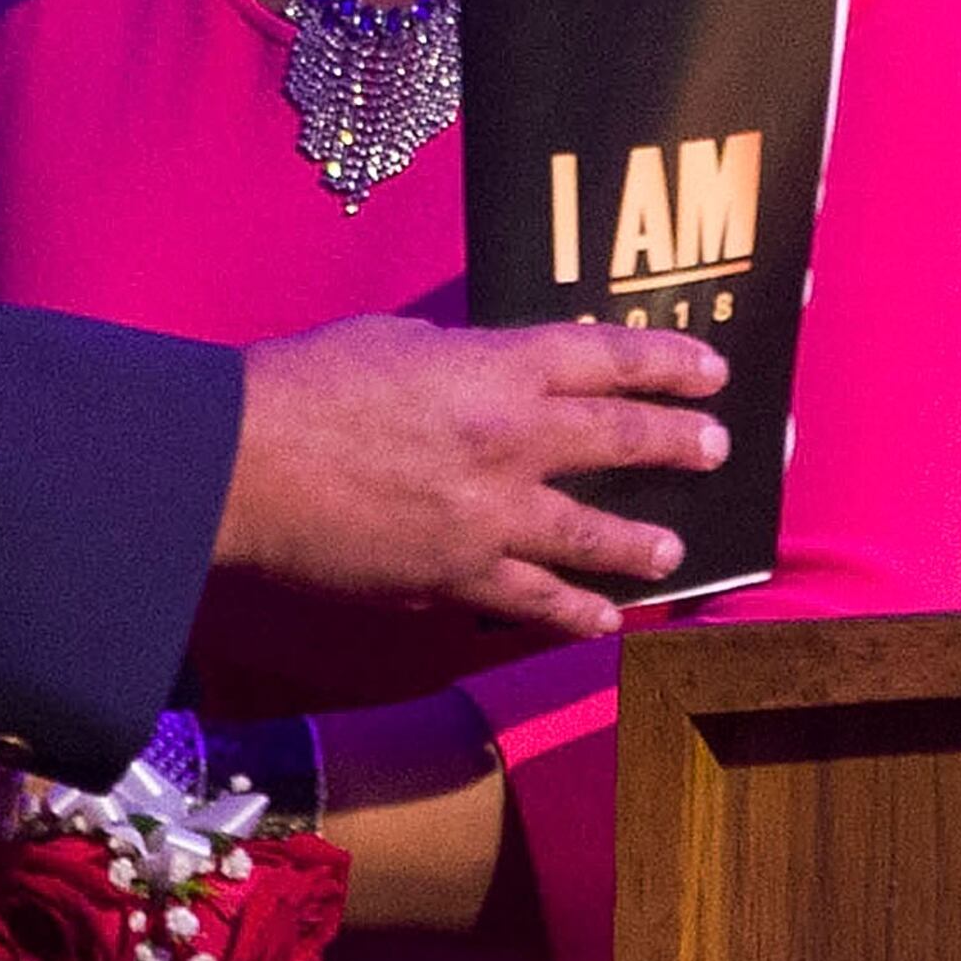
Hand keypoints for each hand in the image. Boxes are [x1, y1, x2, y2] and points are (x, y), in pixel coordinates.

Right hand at [218, 317, 731, 637]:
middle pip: (620, 438)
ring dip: (642, 542)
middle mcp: (512, 440)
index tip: (712, 372)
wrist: (244, 462)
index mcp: (495, 367)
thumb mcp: (392, 339)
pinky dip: (574, 613)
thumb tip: (483, 366)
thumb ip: (455, 353)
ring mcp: (490, 517)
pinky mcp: (456, 577)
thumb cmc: (303, 383)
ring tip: (673, 550)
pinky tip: (602, 622)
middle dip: (677, 442)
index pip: (606, 358)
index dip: (667, 362)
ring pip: (594, 534)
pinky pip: (533, 602)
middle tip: (716, 449)